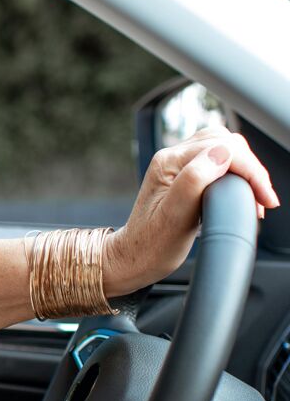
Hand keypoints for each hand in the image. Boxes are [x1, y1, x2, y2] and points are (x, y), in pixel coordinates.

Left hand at [103, 127, 278, 295]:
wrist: (135, 257)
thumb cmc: (152, 244)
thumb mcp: (174, 216)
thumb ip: (194, 180)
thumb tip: (222, 153)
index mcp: (168, 162)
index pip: (223, 149)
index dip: (250, 171)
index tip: (265, 198)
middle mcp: (172, 157)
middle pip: (227, 143)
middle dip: (251, 168)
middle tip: (263, 199)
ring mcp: (178, 164)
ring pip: (225, 148)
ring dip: (246, 169)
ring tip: (256, 197)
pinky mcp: (184, 174)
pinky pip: (219, 160)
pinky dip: (237, 173)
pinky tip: (242, 193)